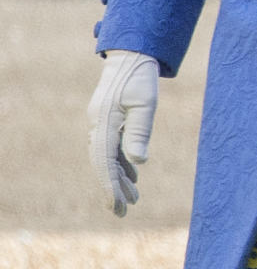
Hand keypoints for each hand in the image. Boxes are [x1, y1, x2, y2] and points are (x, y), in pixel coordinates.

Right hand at [88, 50, 159, 215]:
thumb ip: (140, 131)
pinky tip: (132, 176)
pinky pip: (111, 148)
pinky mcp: (108, 121)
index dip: (110, 186)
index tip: (118, 206)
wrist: (131, 55)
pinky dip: (121, 164)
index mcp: (104, 123)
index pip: (104, 162)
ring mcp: (101, 124)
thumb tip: (138, 160)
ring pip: (107, 158)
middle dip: (112, 189)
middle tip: (123, 212)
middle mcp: (98, 126)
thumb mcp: (145, 103)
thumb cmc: (140, 78)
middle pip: (103, 164)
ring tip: (134, 198)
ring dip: (118, 178)